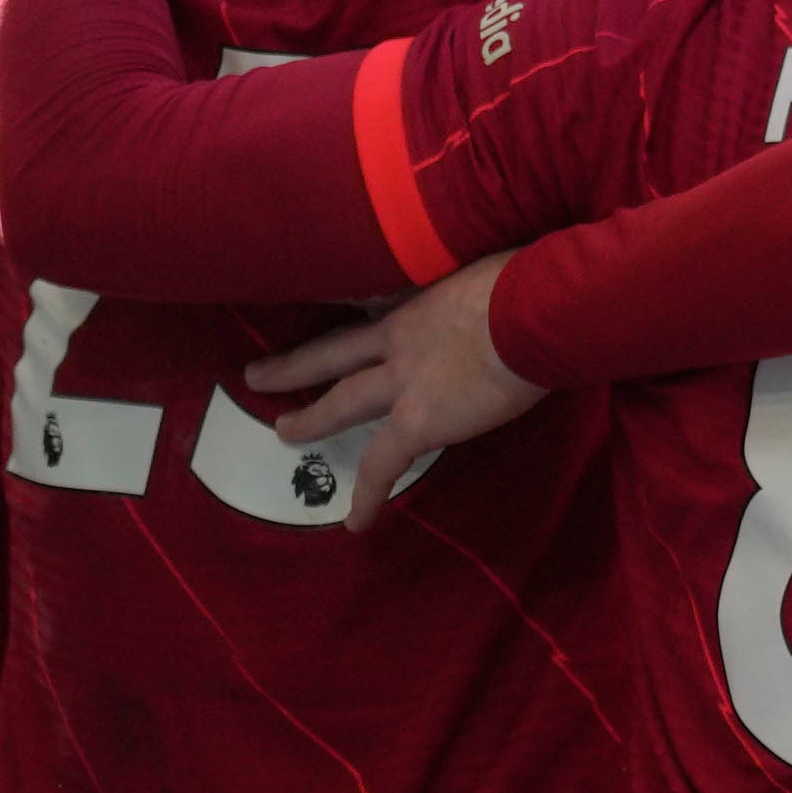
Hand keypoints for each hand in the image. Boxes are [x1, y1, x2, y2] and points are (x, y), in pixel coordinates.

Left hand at [248, 252, 540, 525]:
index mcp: (419, 303)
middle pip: (334, 352)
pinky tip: (356, 524)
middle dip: (295, 365)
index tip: (322, 317)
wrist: (534, 309)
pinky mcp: (418, 422)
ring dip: (311, 420)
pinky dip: (369, 496)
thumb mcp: (489, 268)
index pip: (372, 309)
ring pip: (342, 402)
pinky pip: (384, 466)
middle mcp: (400, 340)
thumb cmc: (528, 279)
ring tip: (283, 433)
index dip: (348, 318)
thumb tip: (500, 291)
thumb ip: (481, 286)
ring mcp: (403, 382)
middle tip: (256, 375)